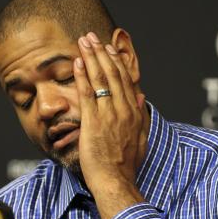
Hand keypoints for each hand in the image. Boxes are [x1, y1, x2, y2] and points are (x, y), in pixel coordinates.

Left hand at [73, 31, 148, 218]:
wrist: (116, 181)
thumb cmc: (126, 164)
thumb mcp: (141, 137)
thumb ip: (140, 115)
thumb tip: (141, 96)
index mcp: (134, 112)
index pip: (126, 80)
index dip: (116, 61)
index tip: (108, 48)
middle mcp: (123, 110)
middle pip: (113, 74)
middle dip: (101, 52)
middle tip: (92, 37)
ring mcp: (109, 115)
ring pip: (100, 79)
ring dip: (90, 57)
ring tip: (83, 41)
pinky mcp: (93, 122)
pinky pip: (87, 94)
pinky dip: (82, 76)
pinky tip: (76, 63)